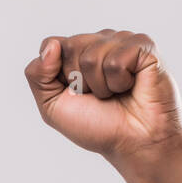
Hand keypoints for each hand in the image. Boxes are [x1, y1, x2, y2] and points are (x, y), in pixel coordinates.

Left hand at [24, 29, 181, 164]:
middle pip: (70, 47)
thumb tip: (51, 45)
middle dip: (79, 81)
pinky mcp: (144, 46)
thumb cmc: (96, 125)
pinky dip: (119, 83)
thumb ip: (37, 75)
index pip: (51, 44)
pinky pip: (116, 61)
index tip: (74, 93)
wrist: (131, 142)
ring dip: (100, 86)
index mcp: (76, 52)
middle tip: (99, 96)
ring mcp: (122, 40)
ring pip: (92, 55)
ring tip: (116, 94)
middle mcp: (99, 40)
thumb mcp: (52, 106)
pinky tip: (131, 87)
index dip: (58, 75)